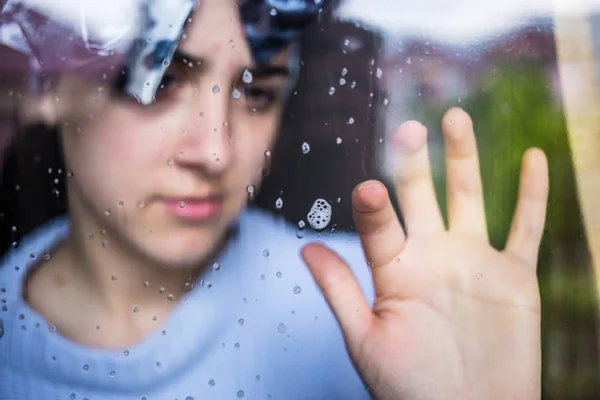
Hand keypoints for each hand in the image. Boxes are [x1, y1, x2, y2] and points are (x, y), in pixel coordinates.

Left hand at [302, 108, 547, 399]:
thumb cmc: (411, 387)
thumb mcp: (366, 340)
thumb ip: (340, 291)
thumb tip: (304, 250)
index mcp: (395, 269)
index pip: (379, 225)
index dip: (374, 206)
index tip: (368, 189)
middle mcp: (432, 255)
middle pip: (421, 195)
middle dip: (414, 163)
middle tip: (408, 129)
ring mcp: (474, 260)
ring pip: (468, 196)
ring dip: (464, 158)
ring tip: (455, 118)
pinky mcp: (514, 275)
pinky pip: (526, 227)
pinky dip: (533, 193)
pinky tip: (533, 157)